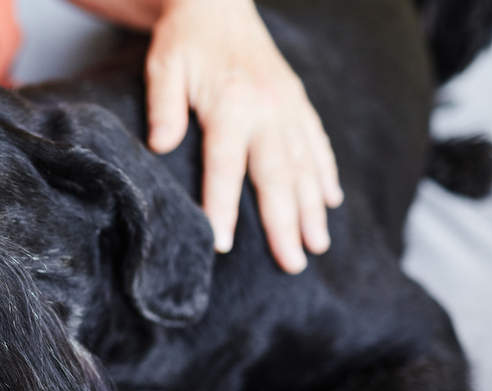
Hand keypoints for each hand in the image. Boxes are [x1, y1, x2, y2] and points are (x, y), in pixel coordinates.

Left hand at [146, 0, 342, 272]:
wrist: (217, 1)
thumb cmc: (185, 40)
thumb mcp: (163, 67)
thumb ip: (163, 109)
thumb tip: (160, 148)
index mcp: (231, 104)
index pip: (226, 167)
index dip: (224, 208)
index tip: (224, 246)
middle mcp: (267, 109)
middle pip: (278, 176)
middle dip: (286, 224)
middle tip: (294, 264)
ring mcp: (288, 105)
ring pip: (305, 165)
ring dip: (313, 208)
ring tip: (318, 245)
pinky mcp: (297, 100)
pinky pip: (317, 142)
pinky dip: (325, 173)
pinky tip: (331, 201)